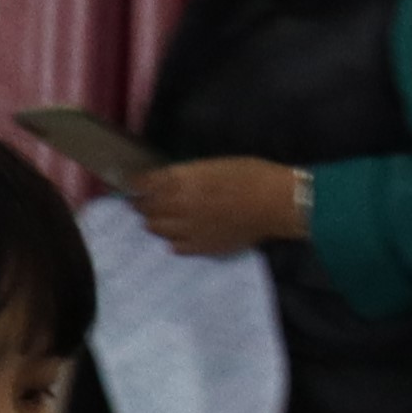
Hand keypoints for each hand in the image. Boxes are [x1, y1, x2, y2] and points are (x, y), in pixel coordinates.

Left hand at [134, 157, 309, 256]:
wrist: (278, 202)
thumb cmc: (251, 175)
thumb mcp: (212, 165)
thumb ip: (184, 175)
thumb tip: (166, 181)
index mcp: (180, 181)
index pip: (142, 185)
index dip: (136, 185)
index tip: (133, 185)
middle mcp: (177, 206)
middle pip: (145, 208)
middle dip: (142, 204)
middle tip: (142, 203)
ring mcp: (188, 230)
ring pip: (156, 229)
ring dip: (154, 222)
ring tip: (158, 219)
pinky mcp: (202, 247)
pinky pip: (176, 248)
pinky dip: (174, 241)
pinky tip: (179, 236)